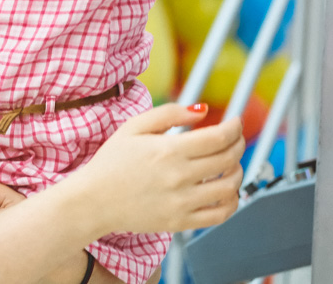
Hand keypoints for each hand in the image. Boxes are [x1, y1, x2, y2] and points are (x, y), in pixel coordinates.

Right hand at [72, 103, 243, 235]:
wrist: (93, 200)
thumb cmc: (110, 163)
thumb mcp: (133, 127)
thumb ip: (169, 113)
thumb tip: (202, 110)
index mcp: (169, 150)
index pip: (219, 137)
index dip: (234, 127)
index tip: (235, 122)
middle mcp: (179, 176)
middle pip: (228, 159)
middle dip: (238, 144)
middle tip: (235, 139)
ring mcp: (182, 201)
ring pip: (230, 187)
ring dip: (238, 172)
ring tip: (230, 164)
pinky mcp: (181, 222)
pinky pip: (220, 214)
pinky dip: (232, 202)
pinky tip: (226, 192)